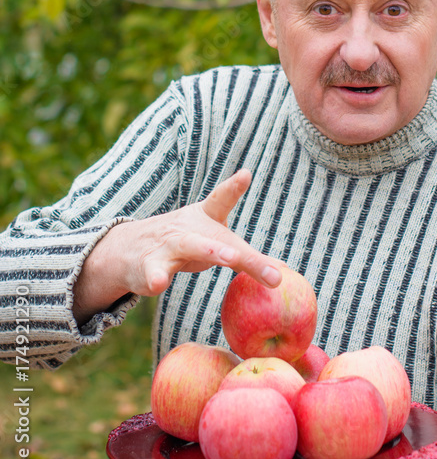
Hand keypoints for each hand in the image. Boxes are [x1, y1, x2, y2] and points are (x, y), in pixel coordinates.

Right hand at [73, 169, 279, 322]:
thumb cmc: (186, 243)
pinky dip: (156, 278)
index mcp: (205, 218)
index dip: (233, 187)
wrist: (131, 249)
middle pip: (214, 238)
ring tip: (228, 257)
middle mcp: (187, 229)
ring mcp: (168, 246)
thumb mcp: (214, 242)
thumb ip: (246, 255)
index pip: (220, 199)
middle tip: (246, 252)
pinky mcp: (149, 267)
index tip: (245, 175)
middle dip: (232, 245)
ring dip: (209, 251)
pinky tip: (159, 283)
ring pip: (188, 247)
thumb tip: (283, 270)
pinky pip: (154, 274)